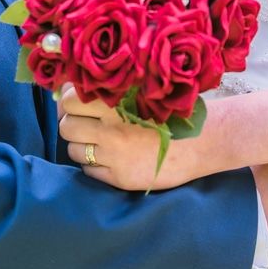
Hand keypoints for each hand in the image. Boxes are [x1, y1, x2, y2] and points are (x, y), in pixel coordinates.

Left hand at [59, 85, 201, 189]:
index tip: (73, 103)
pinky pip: (89, 170)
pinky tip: (109, 157)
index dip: (68, 101)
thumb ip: (108, 89)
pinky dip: (93, 164)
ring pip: (74, 150)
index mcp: (114, 103)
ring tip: (98, 140)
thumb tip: (68, 90)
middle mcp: (110, 130)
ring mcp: (114, 156)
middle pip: (66, 127)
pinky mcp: (120, 178)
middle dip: (71, 124)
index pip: (68, 100)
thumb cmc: (170, 110)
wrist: (201, 140)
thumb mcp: (138, 90)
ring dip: (81, 145)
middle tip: (83, 123)